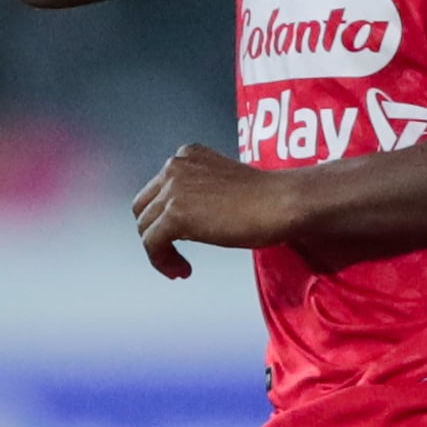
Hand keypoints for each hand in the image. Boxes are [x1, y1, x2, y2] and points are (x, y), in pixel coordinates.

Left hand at [131, 144, 299, 278]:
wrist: (283, 202)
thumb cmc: (268, 198)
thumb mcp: (224, 184)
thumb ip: (201, 191)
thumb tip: (190, 216)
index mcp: (187, 155)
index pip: (158, 189)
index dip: (164, 218)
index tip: (181, 238)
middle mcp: (174, 167)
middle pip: (144, 208)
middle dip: (156, 233)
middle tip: (176, 255)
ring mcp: (173, 190)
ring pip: (145, 228)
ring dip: (160, 252)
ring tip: (181, 268)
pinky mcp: (175, 215)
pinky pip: (152, 244)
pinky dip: (162, 261)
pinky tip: (182, 271)